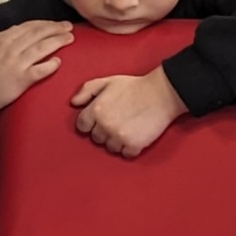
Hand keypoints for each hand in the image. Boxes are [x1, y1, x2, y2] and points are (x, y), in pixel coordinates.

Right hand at [0, 20, 72, 125]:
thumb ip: (4, 42)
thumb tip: (20, 35)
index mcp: (0, 40)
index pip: (27, 26)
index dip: (44, 23)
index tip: (54, 23)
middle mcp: (9, 48)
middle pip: (38, 33)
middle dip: (55, 28)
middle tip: (67, 27)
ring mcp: (16, 63)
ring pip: (42, 47)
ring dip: (58, 41)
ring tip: (69, 38)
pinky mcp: (21, 79)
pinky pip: (41, 70)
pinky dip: (51, 65)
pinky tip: (58, 62)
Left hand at [71, 67, 186, 157]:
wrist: (162, 93)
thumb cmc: (135, 86)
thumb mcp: (107, 82)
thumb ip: (87, 90)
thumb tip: (73, 103)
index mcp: (96, 110)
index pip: (82, 126)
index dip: (90, 123)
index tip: (100, 121)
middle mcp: (104, 125)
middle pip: (96, 138)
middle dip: (104, 132)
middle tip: (118, 122)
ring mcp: (119, 136)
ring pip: (110, 147)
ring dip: (117, 141)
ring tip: (128, 128)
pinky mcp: (134, 145)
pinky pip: (126, 154)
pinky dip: (131, 148)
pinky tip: (136, 136)